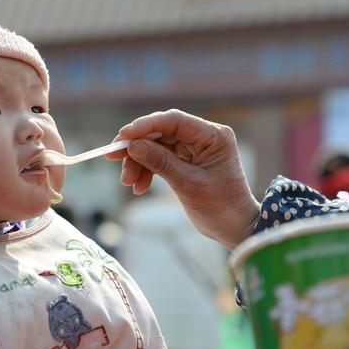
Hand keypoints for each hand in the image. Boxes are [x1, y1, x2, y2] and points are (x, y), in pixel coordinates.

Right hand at [108, 109, 259, 248]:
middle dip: (137, 147)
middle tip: (113, 158)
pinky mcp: (186, 160)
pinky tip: (139, 187)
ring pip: (156, 146)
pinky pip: (159, 158)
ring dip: (139, 162)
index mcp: (213, 136)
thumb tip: (133, 145)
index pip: (174, 121)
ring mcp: (194, 148)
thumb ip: (160, 162)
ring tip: (129, 183)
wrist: (234, 228)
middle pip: (161, 132)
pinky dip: (147, 170)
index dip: (145, 125)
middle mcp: (203, 137)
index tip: (122, 136)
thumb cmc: (220, 207)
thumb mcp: (188, 185)